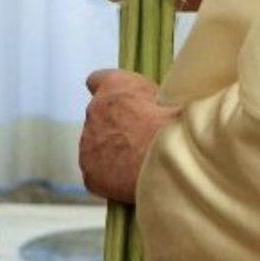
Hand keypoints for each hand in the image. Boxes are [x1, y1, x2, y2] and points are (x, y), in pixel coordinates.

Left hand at [80, 69, 177, 203]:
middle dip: (115, 128)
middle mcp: (94, 109)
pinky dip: (110, 178)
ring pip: (96, 147)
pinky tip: (129, 180)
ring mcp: (88, 142)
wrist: (166, 156)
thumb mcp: (166, 93)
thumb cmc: (171, 122)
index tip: (119, 103)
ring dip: (111, 153)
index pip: (98, 80)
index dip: (110, 94)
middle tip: (138, 140)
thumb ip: (146, 95)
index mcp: (113, 85)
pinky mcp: (90, 172)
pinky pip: (97, 174)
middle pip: (99, 118)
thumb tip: (149, 104)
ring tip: (138, 164)